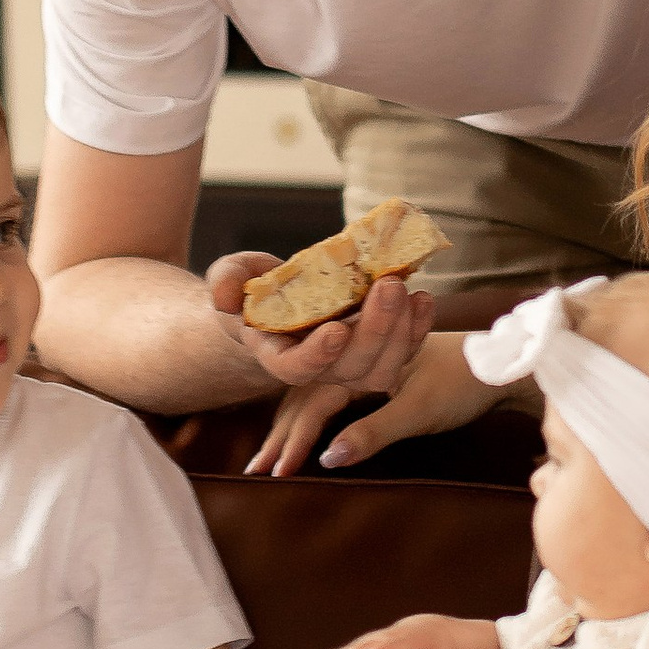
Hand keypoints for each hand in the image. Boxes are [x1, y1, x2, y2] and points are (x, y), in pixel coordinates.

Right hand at [206, 250, 435, 449]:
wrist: (278, 302)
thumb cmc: (252, 289)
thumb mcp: (230, 277)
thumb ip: (225, 282)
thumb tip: (226, 295)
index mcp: (277, 355)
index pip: (297, 370)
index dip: (317, 356)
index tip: (334, 329)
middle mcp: (317, 368)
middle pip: (350, 368)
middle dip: (374, 329)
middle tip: (388, 286)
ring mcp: (349, 364)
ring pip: (381, 368)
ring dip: (400, 332)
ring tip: (407, 290)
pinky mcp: (373, 351)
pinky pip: (401, 352)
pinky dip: (416, 329)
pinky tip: (423, 299)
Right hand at [243, 320, 485, 478]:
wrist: (501, 361)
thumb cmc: (463, 382)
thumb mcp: (418, 410)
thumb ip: (372, 432)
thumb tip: (327, 460)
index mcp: (357, 357)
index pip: (312, 404)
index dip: (292, 440)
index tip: (275, 473)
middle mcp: (353, 354)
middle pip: (303, 397)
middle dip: (280, 435)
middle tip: (256, 471)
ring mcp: (362, 361)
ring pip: (314, 394)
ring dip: (290, 425)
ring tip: (270, 457)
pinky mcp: (375, 370)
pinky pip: (331, 392)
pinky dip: (312, 415)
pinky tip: (307, 430)